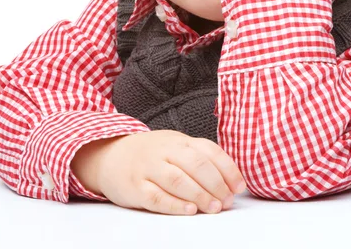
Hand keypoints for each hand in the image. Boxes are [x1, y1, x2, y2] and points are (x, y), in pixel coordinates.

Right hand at [91, 130, 246, 215]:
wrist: (111, 155)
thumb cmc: (152, 154)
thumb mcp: (175, 146)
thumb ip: (199, 158)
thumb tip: (230, 180)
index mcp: (179, 140)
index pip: (208, 150)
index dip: (227, 169)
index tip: (239, 187)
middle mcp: (165, 151)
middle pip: (195, 164)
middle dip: (215, 184)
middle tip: (226, 201)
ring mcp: (149, 168)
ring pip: (177, 179)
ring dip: (199, 195)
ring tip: (214, 207)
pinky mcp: (135, 187)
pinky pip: (156, 197)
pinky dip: (174, 204)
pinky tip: (189, 210)